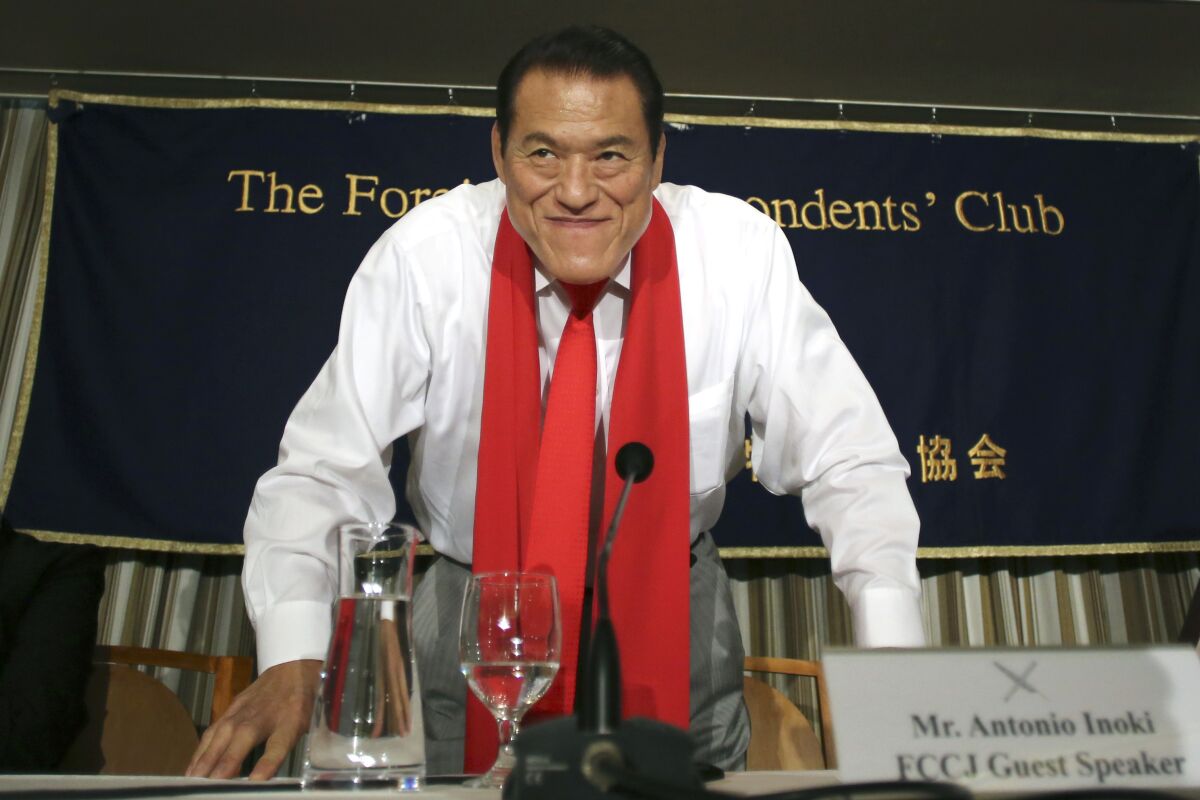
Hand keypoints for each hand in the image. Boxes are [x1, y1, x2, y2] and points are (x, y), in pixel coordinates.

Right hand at [186, 659, 321, 779]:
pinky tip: (192, 769)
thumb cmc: (300, 703)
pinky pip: (211, 733)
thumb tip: (275, 777)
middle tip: (208, 789)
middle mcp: (260, 717)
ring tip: (192, 784)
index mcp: (288, 723)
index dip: (267, 764)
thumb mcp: (307, 727)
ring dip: (204, 761)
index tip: (256, 780)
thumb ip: (291, 750)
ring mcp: (241, 712)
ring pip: (219, 737)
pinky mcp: (229, 711)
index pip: (278, 746)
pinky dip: (200, 752)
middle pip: (239, 742)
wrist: (291, 670)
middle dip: (223, 766)